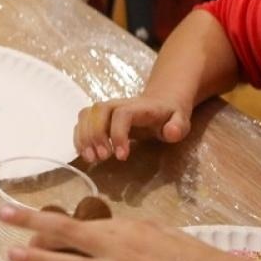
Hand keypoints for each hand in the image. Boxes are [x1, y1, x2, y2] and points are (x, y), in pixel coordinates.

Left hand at [2, 206, 246, 260]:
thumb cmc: (192, 258)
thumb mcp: (157, 235)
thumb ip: (125, 234)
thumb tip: (102, 232)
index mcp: (123, 232)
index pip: (73, 224)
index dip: (40, 219)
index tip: (13, 211)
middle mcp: (117, 251)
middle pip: (67, 236)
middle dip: (32, 227)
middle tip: (2, 219)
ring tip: (13, 257)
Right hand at [74, 95, 190, 162]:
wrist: (160, 102)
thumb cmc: (169, 115)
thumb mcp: (181, 120)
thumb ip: (178, 126)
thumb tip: (170, 132)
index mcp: (138, 106)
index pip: (122, 114)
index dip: (118, 134)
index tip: (122, 156)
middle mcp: (118, 104)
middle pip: (98, 112)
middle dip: (96, 135)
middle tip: (102, 158)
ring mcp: (106, 109)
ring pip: (86, 115)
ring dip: (84, 137)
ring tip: (90, 158)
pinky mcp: (98, 116)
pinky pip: (82, 122)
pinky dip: (79, 138)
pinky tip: (84, 153)